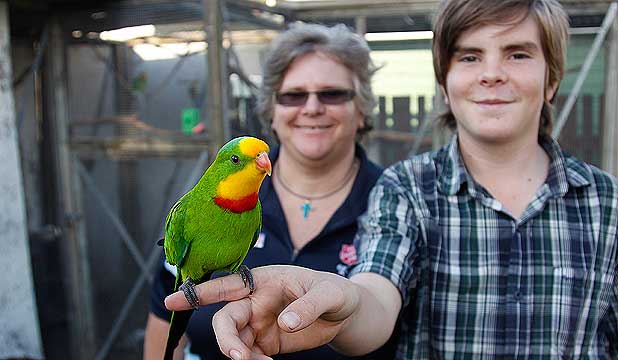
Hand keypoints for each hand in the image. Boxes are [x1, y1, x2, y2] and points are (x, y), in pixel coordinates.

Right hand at [164, 265, 360, 359]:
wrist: (347, 314)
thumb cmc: (337, 293)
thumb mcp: (329, 294)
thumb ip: (308, 305)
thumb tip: (285, 323)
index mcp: (264, 279)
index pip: (227, 284)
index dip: (198, 293)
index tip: (172, 300)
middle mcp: (255, 300)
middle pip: (225, 319)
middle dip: (225, 340)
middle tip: (239, 358)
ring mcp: (258, 322)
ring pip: (233, 340)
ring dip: (240, 356)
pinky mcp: (265, 341)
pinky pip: (247, 355)